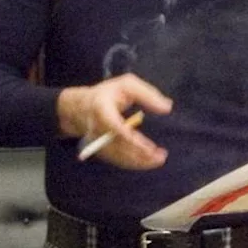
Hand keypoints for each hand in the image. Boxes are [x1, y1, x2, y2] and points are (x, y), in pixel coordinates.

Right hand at [56, 73, 171, 169]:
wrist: (80, 107)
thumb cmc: (108, 93)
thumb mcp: (127, 84)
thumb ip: (148, 94)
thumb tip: (167, 108)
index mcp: (101, 108)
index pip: (115, 127)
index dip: (131, 138)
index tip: (149, 147)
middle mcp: (97, 128)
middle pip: (118, 146)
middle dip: (140, 154)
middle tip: (161, 156)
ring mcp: (97, 141)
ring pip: (118, 156)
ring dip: (139, 161)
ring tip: (159, 159)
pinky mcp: (100, 150)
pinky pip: (117, 160)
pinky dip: (132, 163)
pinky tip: (148, 162)